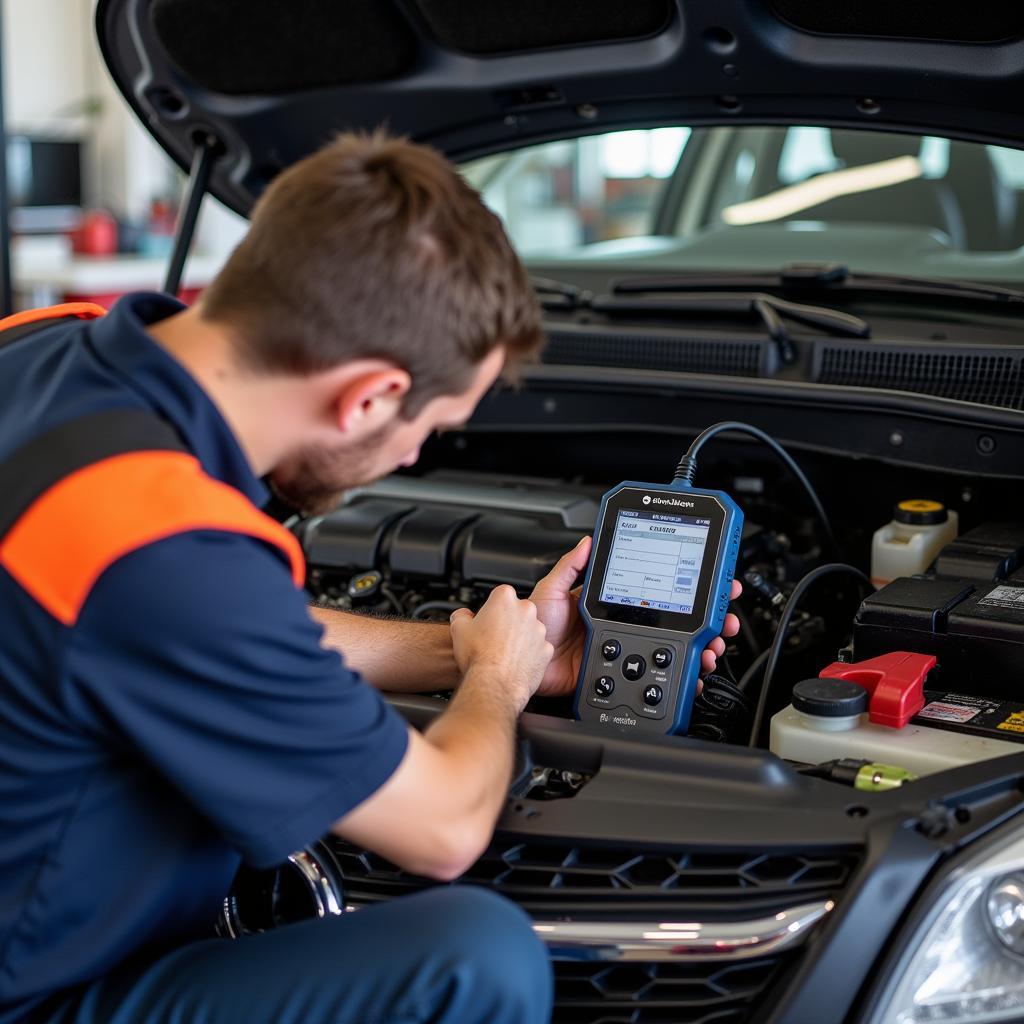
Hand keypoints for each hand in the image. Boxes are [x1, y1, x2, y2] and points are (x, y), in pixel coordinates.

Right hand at [450, 585, 552, 710]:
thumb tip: (462, 615)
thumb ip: (461, 616)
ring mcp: (539, 630)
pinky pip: (538, 648)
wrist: (493, 684)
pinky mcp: (546, 649)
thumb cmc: (478, 656)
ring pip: (529, 629)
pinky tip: (515, 663)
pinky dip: (530, 654)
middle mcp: (526, 610)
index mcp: (504, 598)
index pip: (500, 595)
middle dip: (508, 621)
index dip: (492, 609)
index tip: (488, 619)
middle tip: (494, 636)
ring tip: (503, 653)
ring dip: (520, 637)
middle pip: (517, 610)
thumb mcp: (458, 629)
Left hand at [529, 538, 742, 697]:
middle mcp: (624, 624)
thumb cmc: (536, 630)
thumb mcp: (550, 591)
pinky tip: (695, 669)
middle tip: (725, 616)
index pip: (655, 589)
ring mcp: (627, 648)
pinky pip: (657, 673)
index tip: (709, 580)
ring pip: (673, 646)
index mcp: (610, 601)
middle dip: (707, 617)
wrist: (528, 667)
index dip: (683, 585)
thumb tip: (590, 541)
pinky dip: (681, 674)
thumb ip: (571, 567)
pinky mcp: (623, 671)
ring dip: (702, 645)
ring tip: (715, 643)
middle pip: (674, 618)